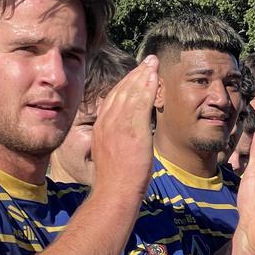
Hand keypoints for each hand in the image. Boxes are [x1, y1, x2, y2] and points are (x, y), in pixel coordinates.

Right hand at [91, 56, 158, 200]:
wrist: (114, 192)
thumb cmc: (115, 181)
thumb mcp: (108, 154)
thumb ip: (111, 139)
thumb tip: (117, 134)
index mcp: (100, 127)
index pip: (112, 99)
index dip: (125, 84)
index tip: (135, 75)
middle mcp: (107, 122)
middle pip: (120, 90)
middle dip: (135, 74)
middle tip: (147, 62)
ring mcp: (118, 124)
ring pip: (130, 92)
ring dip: (143, 75)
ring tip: (153, 63)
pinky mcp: (132, 129)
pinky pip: (140, 101)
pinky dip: (147, 86)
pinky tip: (154, 76)